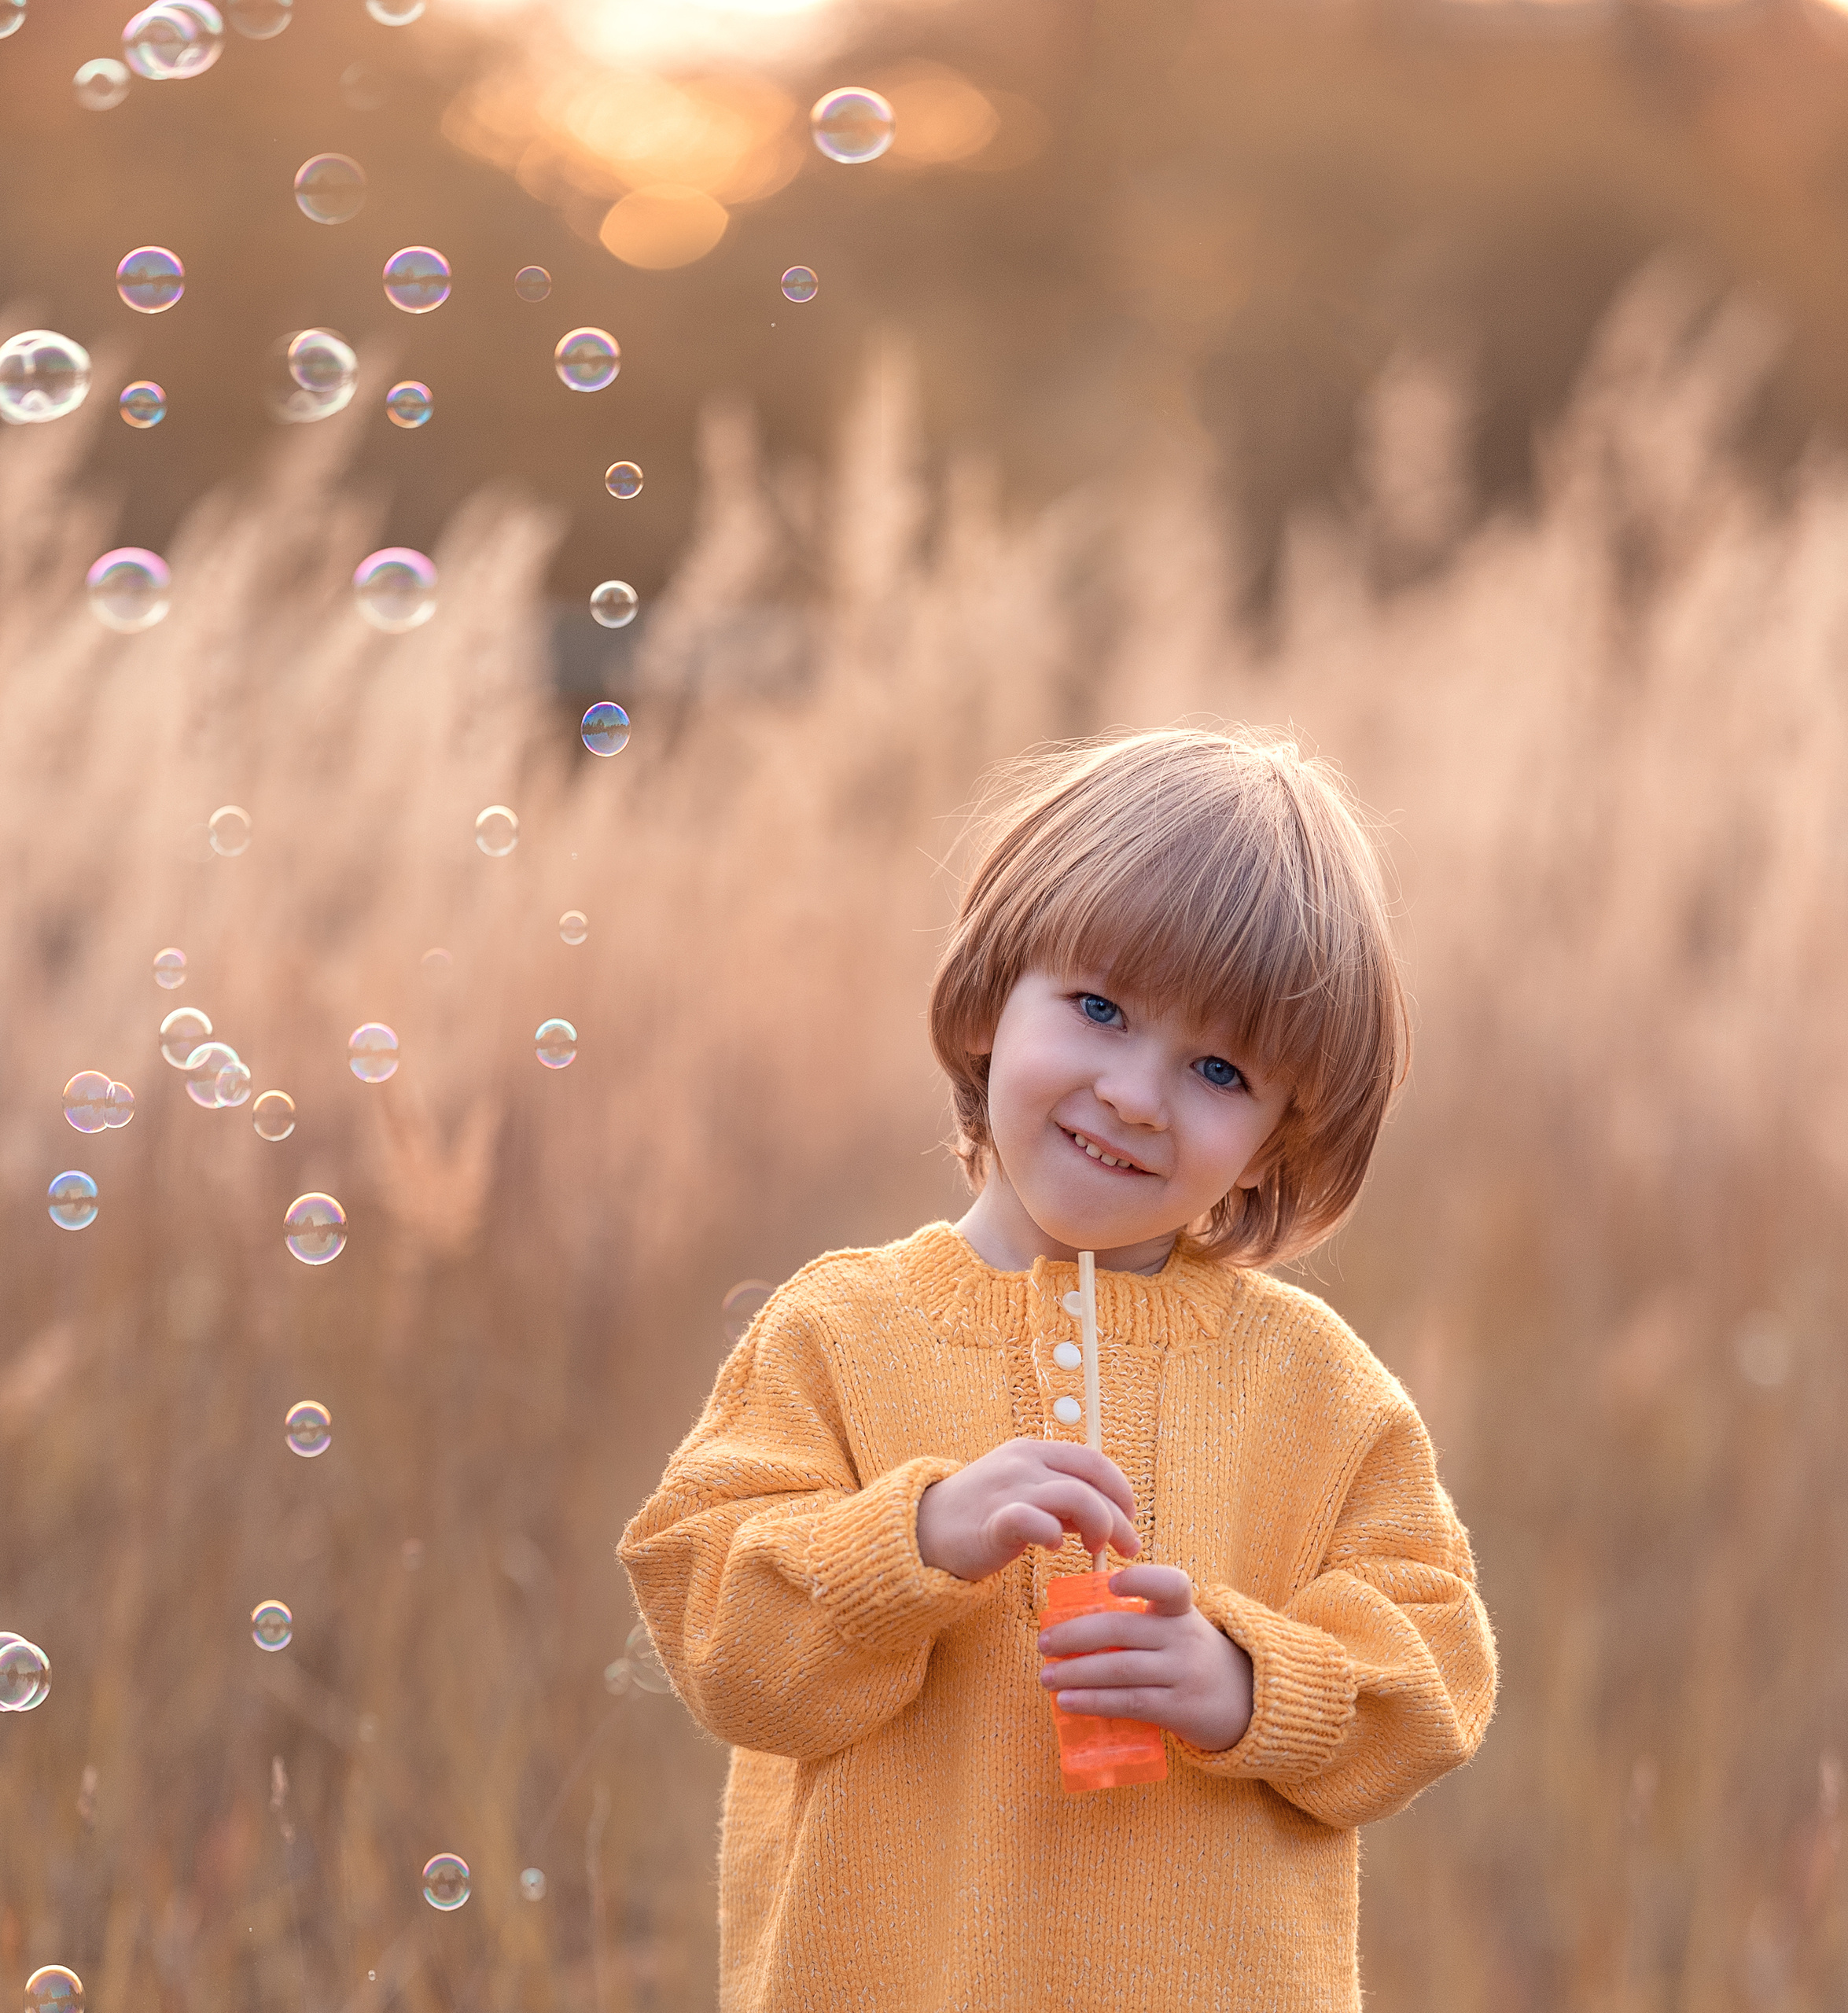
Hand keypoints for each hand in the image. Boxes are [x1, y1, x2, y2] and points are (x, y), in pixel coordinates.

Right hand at [915, 1438, 1140, 1582]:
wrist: (923, 1530)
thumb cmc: (978, 1515)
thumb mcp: (1023, 1493)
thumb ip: (1060, 1499)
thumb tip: (1104, 1517)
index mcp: (1032, 1451)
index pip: (1092, 1460)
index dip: (1119, 1488)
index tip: (1131, 1515)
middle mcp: (1023, 1463)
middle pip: (1091, 1481)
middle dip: (1119, 1516)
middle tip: (1129, 1546)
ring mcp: (1009, 1489)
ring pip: (1076, 1497)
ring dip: (1100, 1526)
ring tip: (1096, 1551)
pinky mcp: (994, 1520)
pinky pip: (1034, 1521)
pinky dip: (1054, 1533)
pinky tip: (1054, 1548)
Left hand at [1037, 1564, 1253, 1752]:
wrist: (1248, 1703)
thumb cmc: (1192, 1658)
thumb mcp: (1178, 1629)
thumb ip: (1139, 1621)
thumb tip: (1072, 1627)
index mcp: (1181, 1611)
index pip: (1170, 1585)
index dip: (1140, 1579)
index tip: (1110, 1582)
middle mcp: (1183, 1638)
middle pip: (1122, 1630)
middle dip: (1076, 1636)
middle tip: (1044, 1644)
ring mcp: (1182, 1674)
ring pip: (1120, 1669)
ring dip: (1077, 1673)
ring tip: (1047, 1677)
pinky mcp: (1179, 1709)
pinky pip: (1130, 1703)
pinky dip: (1094, 1702)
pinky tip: (1068, 1702)